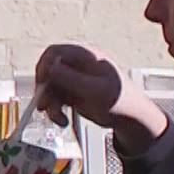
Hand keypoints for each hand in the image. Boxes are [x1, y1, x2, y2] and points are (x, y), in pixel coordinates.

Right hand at [32, 44, 167, 153]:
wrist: (131, 118)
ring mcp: (74, 80)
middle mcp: (77, 66)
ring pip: (50, 87)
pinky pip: (55, 98)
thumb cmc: (121, 100)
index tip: (41, 84)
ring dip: (50, 103)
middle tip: (45, 106)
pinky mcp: (72, 93)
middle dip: (45, 90)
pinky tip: (62, 120)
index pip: (55, 52)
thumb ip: (70, 78)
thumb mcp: (95, 90)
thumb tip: (48, 67)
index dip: (44, 66)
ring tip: (58, 118)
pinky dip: (55, 110)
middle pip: (48, 71)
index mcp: (85, 56)